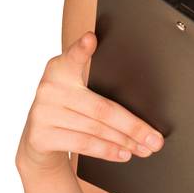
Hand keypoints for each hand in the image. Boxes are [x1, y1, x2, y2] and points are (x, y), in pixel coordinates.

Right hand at [15, 31, 164, 175]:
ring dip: (125, 141)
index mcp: (60, 69)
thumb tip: (141, 112)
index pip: (73, 58)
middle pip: (101, 108)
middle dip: (133, 126)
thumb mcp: (77, 92)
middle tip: (155, 138)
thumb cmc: (69, 111)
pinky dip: (108, 150)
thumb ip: (100, 88)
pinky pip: (83, 143)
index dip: (81, 49)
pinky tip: (124, 153)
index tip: (91, 39)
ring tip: (144, 148)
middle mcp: (49, 88)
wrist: (39, 139)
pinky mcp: (41, 135)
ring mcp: (43, 112)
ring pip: (96, 129)